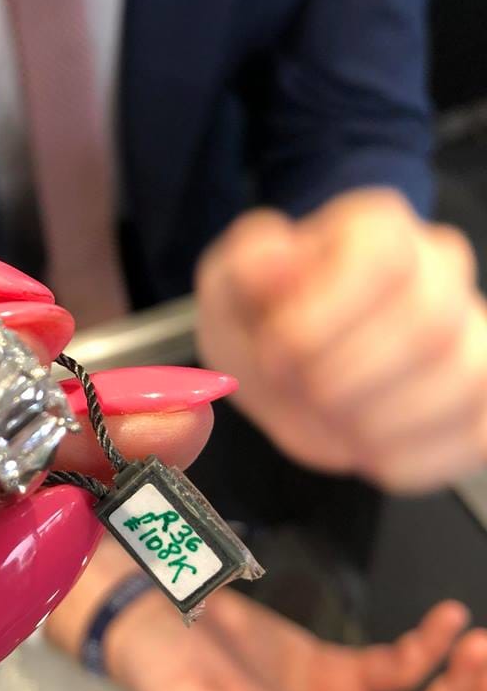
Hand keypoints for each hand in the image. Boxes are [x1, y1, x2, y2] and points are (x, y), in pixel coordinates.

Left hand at [197, 189, 486, 491]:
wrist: (291, 370)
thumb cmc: (265, 322)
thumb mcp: (229, 289)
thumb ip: (244, 267)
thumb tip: (276, 258)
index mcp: (376, 231)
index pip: (383, 259)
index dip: (322, 318)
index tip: (275, 352)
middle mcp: (439, 272)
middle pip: (429, 326)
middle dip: (344, 380)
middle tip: (300, 392)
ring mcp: (471, 337)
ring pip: (463, 382)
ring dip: (375, 423)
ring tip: (329, 419)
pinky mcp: (481, 405)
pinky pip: (475, 437)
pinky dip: (405, 459)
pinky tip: (362, 445)